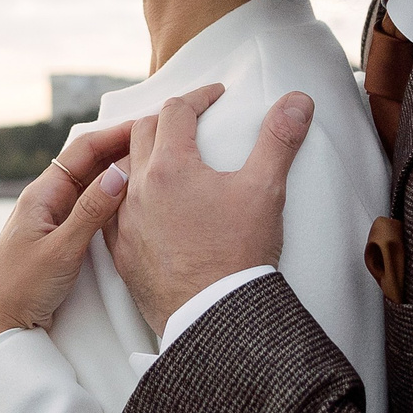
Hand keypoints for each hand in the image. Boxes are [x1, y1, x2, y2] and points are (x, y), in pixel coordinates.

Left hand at [0, 112, 155, 364]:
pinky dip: (111, 201)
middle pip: (90, 164)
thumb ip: (90, 213)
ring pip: (91, 187)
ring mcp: (54, 220)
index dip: (116, 134)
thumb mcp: (61, 250)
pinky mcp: (60, 240)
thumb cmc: (19, 287)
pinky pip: (89, 210)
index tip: (148, 125)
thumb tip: (120, 173)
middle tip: (158, 141)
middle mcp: (48, 201)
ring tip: (153, 166)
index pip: (84, 150)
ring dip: (119, 174)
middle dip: (121, 149)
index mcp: (42, 194)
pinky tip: (132, 203)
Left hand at [107, 87, 313, 338]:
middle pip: (142, 134)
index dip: (198, 97)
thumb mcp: (265, 189)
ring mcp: (124, 222)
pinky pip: (113, 210)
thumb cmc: (239, 253)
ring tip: (164, 156)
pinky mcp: (121, 252)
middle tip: (189, 120)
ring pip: (122, 171)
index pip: (176, 111)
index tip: (215, 96)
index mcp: (170, 167)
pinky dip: (127, 195)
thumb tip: (298, 99)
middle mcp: (137, 189)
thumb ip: (280, 139)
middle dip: (166, 119)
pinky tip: (143, 202)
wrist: (214, 317)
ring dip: (142, 155)